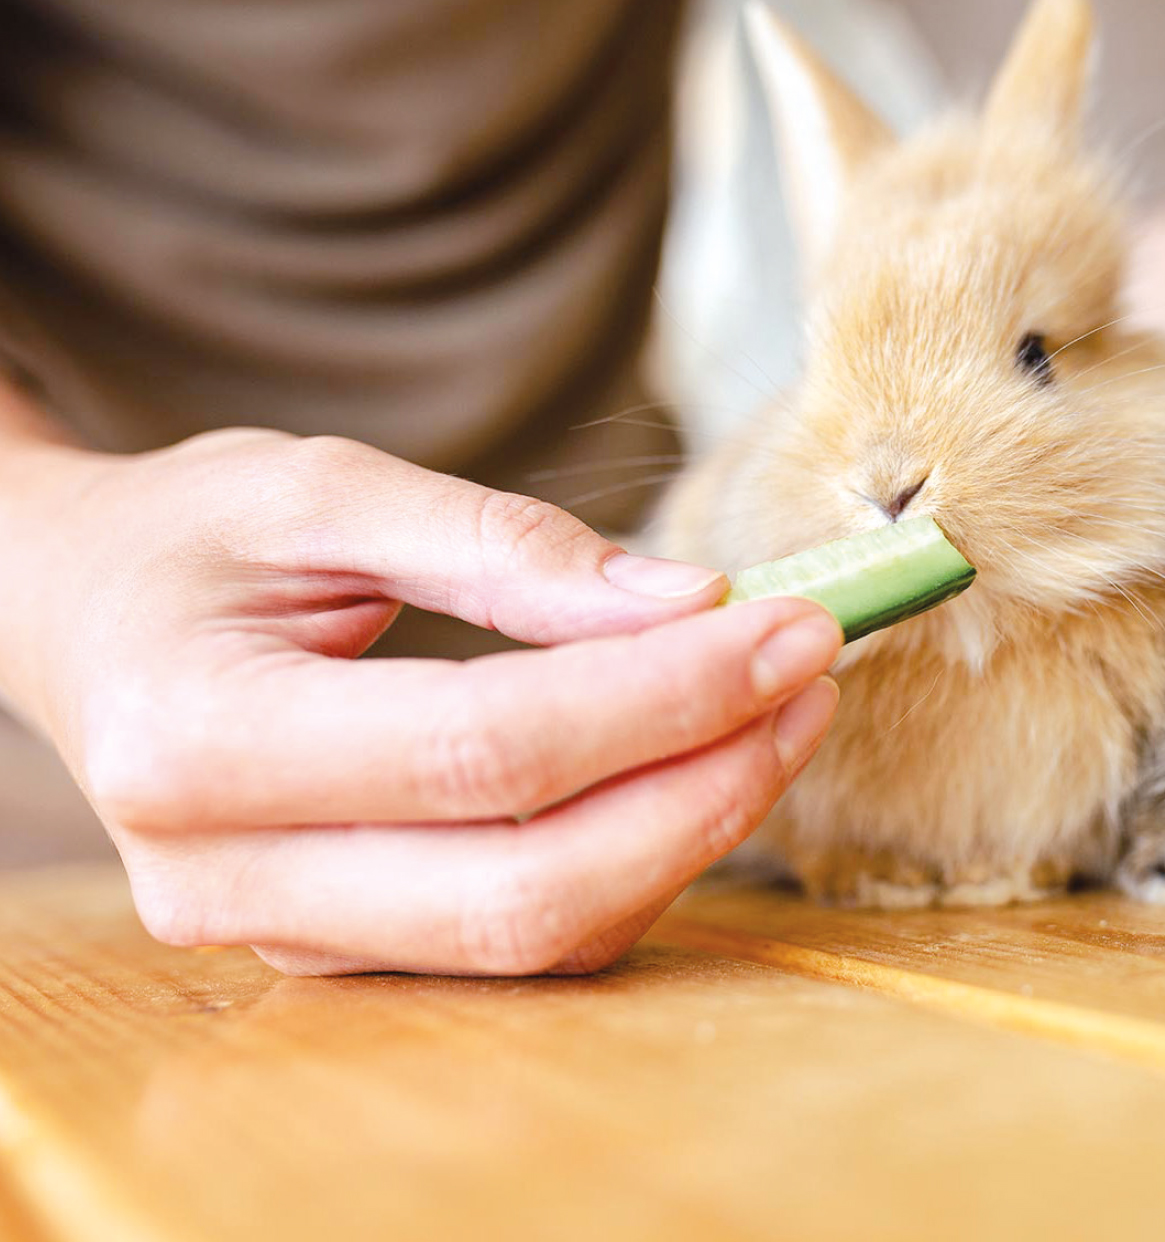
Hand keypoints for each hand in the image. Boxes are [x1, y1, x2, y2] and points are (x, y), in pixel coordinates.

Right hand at [0, 427, 841, 975]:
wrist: (81, 618)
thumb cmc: (191, 538)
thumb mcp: (327, 489)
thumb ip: (507, 545)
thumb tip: (691, 601)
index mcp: (199, 737)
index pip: (486, 745)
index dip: (664, 694)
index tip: (788, 624)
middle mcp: (225, 872)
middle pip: (525, 883)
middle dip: (705, 784)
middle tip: (810, 678)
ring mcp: (279, 934)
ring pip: (539, 934)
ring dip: (692, 832)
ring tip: (780, 714)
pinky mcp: (338, 950)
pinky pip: (525, 940)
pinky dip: (637, 865)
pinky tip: (698, 770)